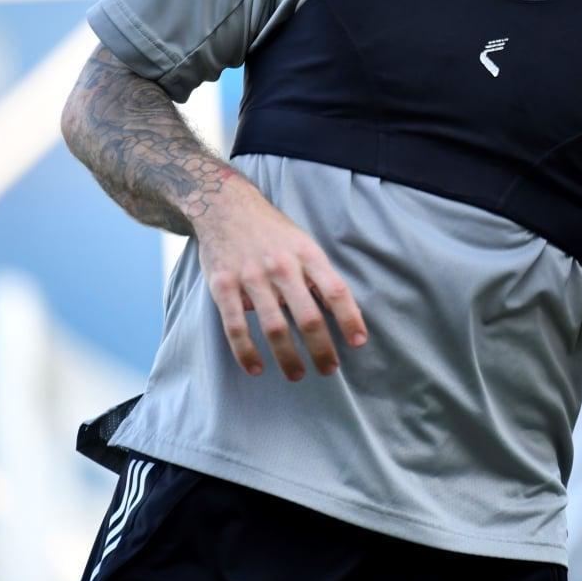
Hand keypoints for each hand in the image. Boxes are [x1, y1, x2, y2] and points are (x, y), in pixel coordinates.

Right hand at [193, 184, 367, 380]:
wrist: (225, 205)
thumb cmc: (271, 230)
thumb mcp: (302, 242)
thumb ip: (318, 275)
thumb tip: (340, 312)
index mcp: (306, 253)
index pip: (335, 291)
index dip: (349, 319)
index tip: (358, 342)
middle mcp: (281, 265)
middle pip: (308, 317)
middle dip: (321, 348)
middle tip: (329, 369)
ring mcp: (251, 276)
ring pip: (274, 327)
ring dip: (287, 357)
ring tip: (298, 375)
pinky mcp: (223, 286)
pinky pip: (236, 326)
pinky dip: (246, 352)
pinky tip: (256, 368)